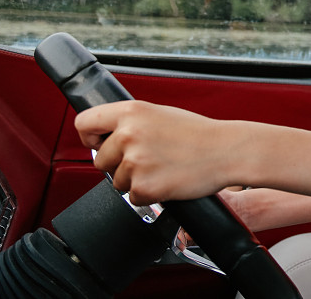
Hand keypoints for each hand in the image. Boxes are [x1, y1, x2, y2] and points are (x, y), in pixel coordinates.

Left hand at [75, 100, 236, 204]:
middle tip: (149, 159)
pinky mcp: (144, 186)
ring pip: (118, 182)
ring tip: (163, 167)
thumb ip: (131, 122)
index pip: (84, 123)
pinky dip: (149, 194)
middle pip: (101, 160)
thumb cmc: (199, 134)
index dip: (90, 137)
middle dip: (120, 165)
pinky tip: (167, 179)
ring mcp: (135, 162)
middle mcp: (128, 134)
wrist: (226, 151)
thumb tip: (105, 137)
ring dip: (137, 180)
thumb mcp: (161, 114)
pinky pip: (133, 198)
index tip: (99, 143)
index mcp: (131, 111)